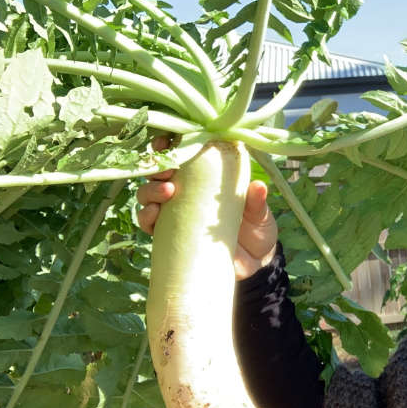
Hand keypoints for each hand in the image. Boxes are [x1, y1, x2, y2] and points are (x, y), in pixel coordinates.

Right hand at [136, 137, 278, 279]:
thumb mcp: (260, 215)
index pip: (181, 156)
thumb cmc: (257, 232)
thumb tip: (259, 186)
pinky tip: (154, 213)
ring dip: (150, 190)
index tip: (170, 141)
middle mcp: (185, 194)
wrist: (254, 266)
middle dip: (157, 166)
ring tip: (167, 191)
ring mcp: (175, 214)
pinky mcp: (170, 236)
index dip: (170, 145)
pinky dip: (146, 217)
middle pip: (158, 172)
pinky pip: (148, 223)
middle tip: (169, 169)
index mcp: (205, 180)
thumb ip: (257, 202)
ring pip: (148, 195)